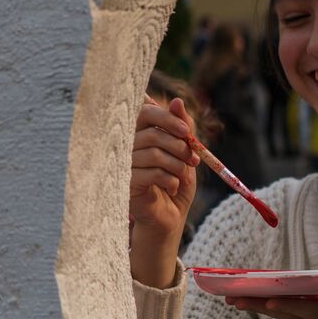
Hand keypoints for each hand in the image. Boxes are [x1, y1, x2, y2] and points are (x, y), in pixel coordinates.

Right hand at [130, 97, 199, 286]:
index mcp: (139, 134)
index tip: (187, 132)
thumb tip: (176, 101)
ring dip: (177, 165)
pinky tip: (173, 187)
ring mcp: (124, 165)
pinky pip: (151, 173)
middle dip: (179, 146)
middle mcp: (126, 147)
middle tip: (193, 159)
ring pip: (154, 154)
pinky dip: (170, 180)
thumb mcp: (184, 152)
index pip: (145, 112)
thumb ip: (182, 127)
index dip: (168, 118)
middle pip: (151, 133)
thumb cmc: (175, 182)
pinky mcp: (126, 185)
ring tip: (183, 176)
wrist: (170, 217)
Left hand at [225, 260, 317, 318]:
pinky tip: (249, 296)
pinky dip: (268, 303)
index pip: (313, 310)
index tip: (270, 302)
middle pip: (288, 313)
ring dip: (258, 305)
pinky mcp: (316, 311)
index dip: (292, 306)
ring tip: (230, 297)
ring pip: (284, 312)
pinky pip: (287, 307)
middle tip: (231, 299)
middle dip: (261, 306)